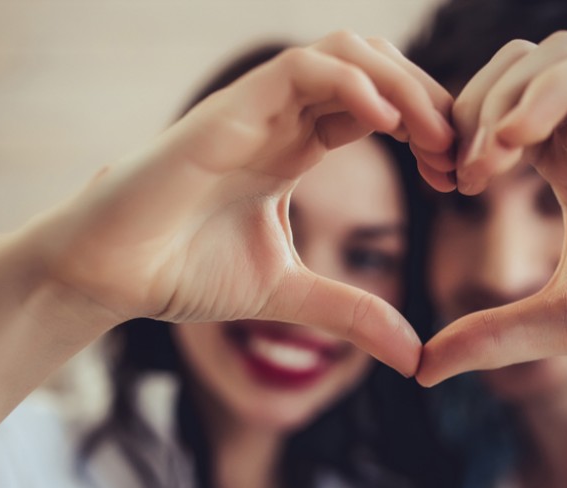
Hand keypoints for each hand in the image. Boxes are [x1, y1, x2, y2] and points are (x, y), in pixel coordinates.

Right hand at [20, 32, 454, 375]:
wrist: (107, 278)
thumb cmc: (181, 273)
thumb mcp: (289, 294)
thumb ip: (351, 313)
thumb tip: (414, 356)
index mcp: (295, 146)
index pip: (379, 107)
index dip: (427, 130)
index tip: (458, 177)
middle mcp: (280, 117)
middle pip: (373, 67)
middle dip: (428, 100)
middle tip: (459, 154)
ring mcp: (255, 108)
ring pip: (345, 52)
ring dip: (401, 85)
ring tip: (434, 137)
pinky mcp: (229, 111)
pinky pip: (301, 69)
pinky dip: (354, 85)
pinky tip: (388, 124)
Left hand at [418, 32, 566, 384]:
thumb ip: (497, 335)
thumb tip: (419, 369)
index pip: (493, 109)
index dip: (452, 131)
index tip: (433, 180)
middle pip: (509, 68)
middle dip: (465, 109)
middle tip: (449, 173)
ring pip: (551, 55)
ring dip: (501, 97)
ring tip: (481, 165)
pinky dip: (550, 92)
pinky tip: (519, 142)